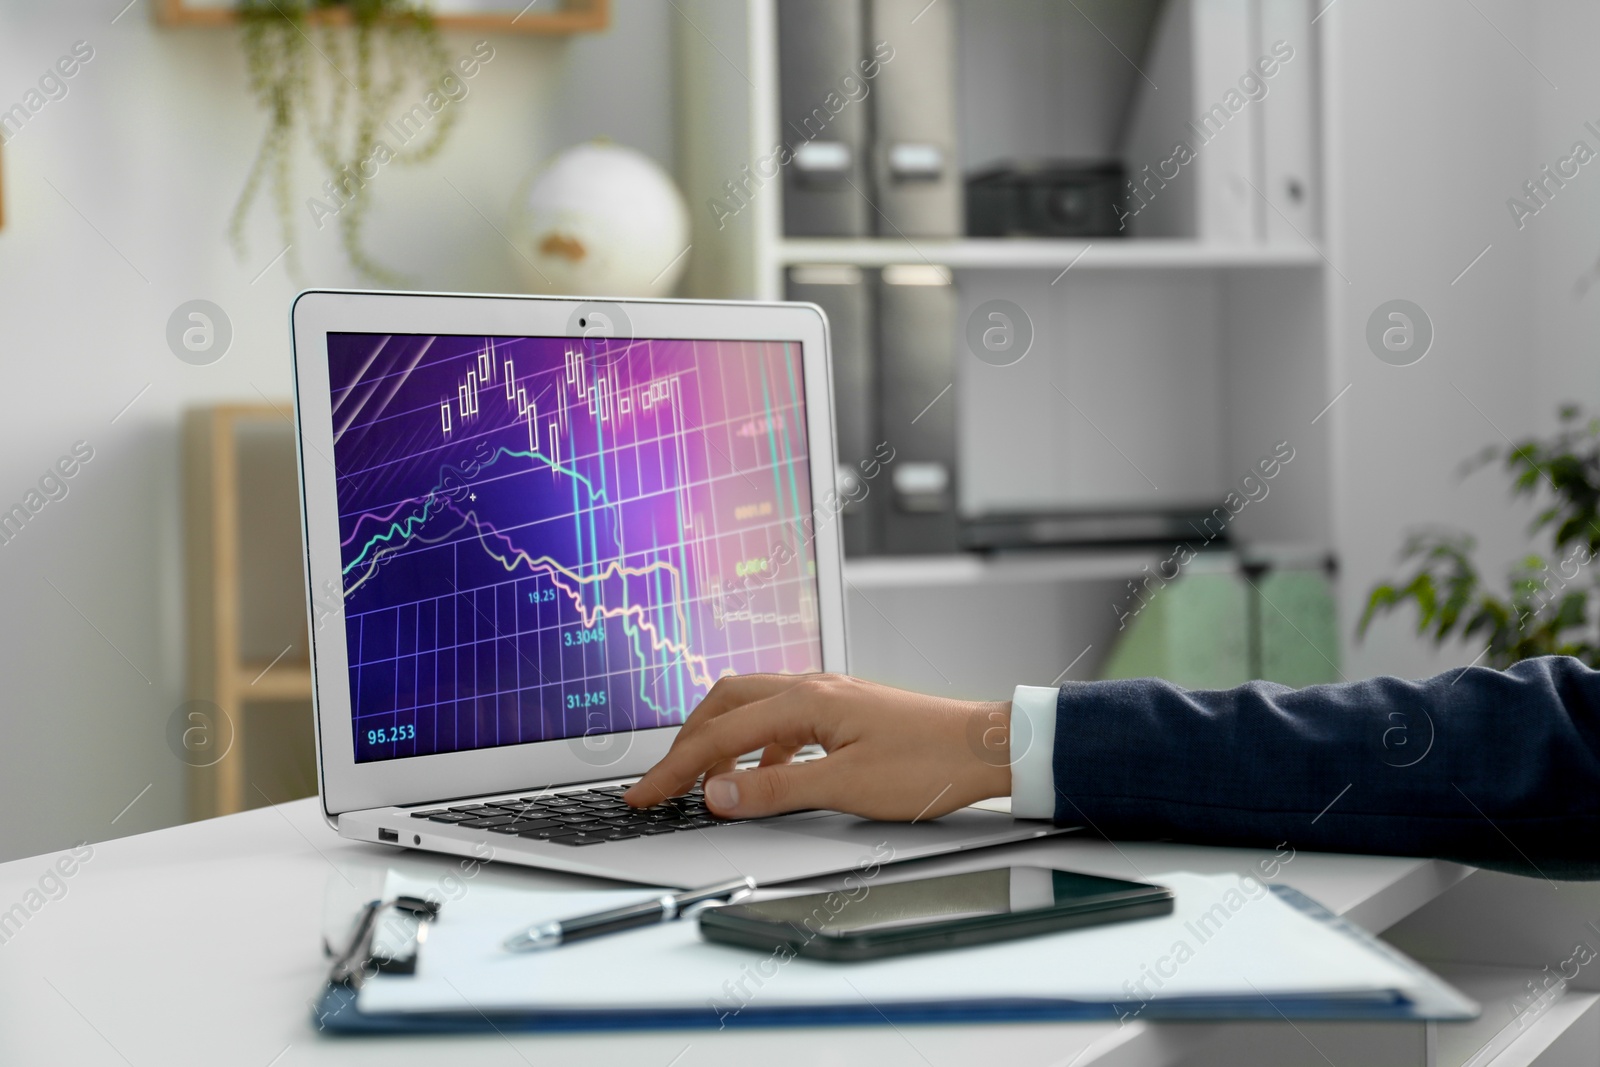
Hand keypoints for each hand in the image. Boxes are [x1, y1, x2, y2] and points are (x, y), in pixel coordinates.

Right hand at [623, 674, 1012, 820]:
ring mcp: (828, 696)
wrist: (987, 748)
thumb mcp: (847, 787)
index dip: (675, 769)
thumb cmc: (930, 762)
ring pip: (752, 708)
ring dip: (720, 741)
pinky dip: (756, 747)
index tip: (644, 794)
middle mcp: (812, 687)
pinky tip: (763, 778)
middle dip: (686, 741)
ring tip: (705, 781)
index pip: (719, 735)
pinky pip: (781, 722)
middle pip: (725, 703)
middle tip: (663, 780)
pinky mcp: (843, 711)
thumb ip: (777, 790)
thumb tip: (717, 794)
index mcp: (806, 700)